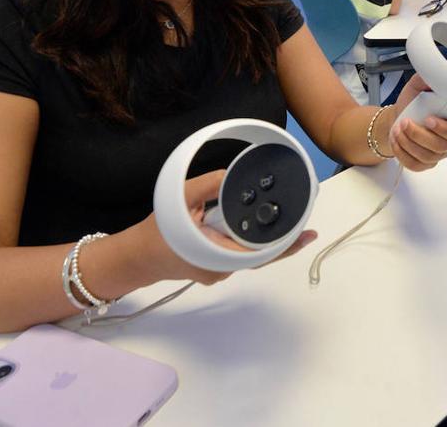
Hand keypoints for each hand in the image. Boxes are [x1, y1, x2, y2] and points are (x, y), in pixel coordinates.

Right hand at [138, 170, 316, 283]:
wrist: (138, 258)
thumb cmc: (157, 231)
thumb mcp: (179, 198)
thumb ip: (206, 186)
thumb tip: (231, 176)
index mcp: (215, 253)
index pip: (258, 251)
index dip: (284, 243)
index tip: (305, 235)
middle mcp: (222, 267)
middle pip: (261, 254)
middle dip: (282, 239)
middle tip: (308, 227)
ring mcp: (220, 270)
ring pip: (250, 254)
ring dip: (265, 237)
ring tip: (289, 219)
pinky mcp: (217, 267)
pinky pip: (240, 253)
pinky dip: (249, 239)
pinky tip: (256, 224)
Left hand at [389, 76, 446, 171]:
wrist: (399, 116)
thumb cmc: (413, 103)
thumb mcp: (418, 86)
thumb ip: (427, 79)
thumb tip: (434, 75)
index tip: (429, 119)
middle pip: (441, 147)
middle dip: (420, 135)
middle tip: (405, 122)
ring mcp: (437, 155)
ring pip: (426, 157)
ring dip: (408, 143)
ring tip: (397, 129)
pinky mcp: (423, 163)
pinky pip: (414, 165)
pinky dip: (402, 153)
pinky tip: (396, 140)